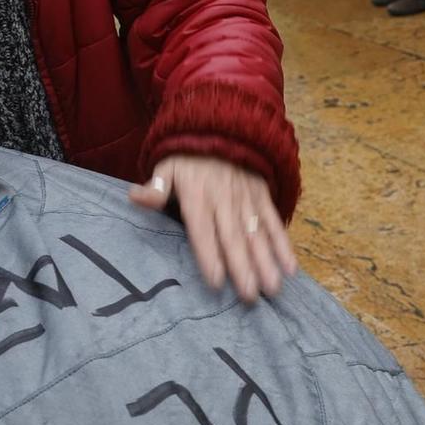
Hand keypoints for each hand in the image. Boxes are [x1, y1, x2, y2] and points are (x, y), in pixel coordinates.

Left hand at [129, 155, 295, 304]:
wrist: (221, 127)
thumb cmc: (188, 157)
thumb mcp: (167, 166)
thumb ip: (155, 187)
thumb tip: (135, 197)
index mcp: (197, 197)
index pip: (203, 230)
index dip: (210, 255)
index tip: (217, 282)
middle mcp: (224, 200)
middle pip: (233, 238)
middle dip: (242, 268)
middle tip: (250, 297)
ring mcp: (247, 199)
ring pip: (257, 234)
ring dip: (266, 262)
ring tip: (272, 288)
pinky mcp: (262, 196)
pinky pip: (273, 222)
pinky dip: (283, 244)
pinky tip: (290, 267)